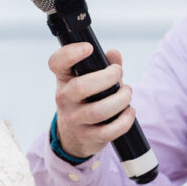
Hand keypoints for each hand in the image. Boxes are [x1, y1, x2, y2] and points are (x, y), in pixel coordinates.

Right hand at [50, 43, 135, 159]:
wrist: (74, 136)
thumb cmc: (86, 100)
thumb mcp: (90, 80)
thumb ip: (104, 65)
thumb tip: (113, 53)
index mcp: (64, 79)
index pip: (56, 63)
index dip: (69, 54)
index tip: (89, 48)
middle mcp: (64, 99)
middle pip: (81, 87)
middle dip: (107, 78)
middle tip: (118, 73)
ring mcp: (74, 120)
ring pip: (98, 111)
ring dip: (120, 99)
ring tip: (127, 93)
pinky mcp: (87, 137)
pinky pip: (108, 131)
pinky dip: (124, 121)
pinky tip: (129, 112)